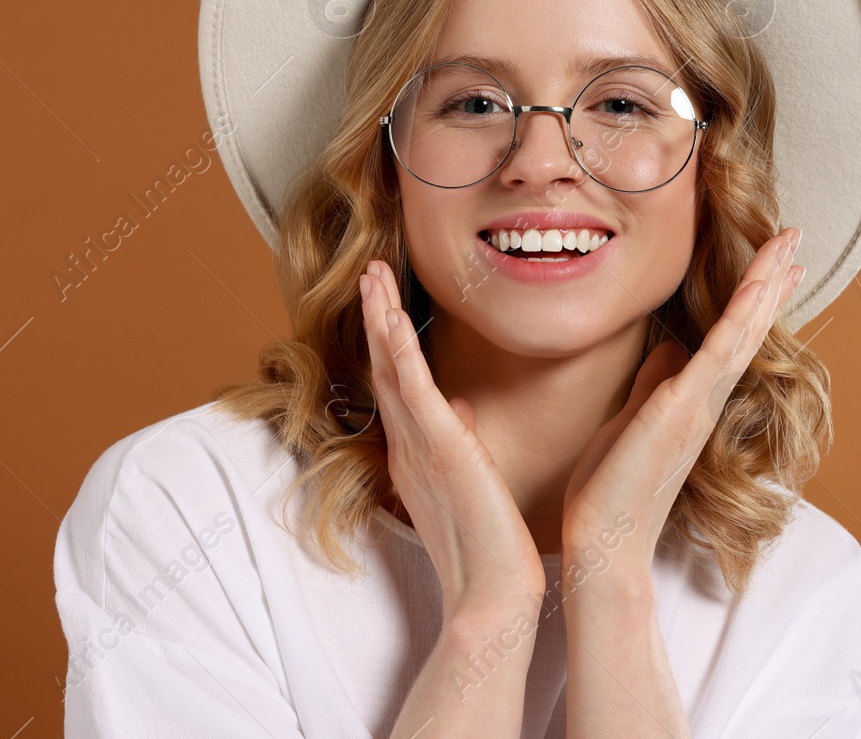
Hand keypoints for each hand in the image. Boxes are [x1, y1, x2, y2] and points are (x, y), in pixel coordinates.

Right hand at [358, 260, 546, 621]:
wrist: (492, 593)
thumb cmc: (490, 546)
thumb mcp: (472, 482)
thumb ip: (460, 443)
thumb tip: (463, 408)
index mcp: (416, 452)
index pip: (397, 382)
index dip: (386, 338)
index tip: (384, 297)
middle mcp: (407, 445)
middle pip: (384, 366)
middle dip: (375, 315)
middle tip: (368, 268)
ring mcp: (418, 446)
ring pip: (391, 368)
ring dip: (380, 317)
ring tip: (372, 272)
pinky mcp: (439, 448)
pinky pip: (412, 390)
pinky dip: (398, 351)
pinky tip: (390, 317)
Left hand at [560, 227, 804, 573]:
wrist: (607, 543)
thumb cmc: (612, 489)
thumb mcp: (632, 419)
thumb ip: (655, 384)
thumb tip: (669, 349)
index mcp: (694, 398)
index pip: (733, 337)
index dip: (757, 299)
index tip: (780, 265)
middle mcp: (707, 399)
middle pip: (749, 327)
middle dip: (772, 279)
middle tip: (796, 238)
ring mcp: (699, 404)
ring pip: (742, 333)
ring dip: (765, 285)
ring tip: (789, 246)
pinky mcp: (681, 410)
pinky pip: (717, 355)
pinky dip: (740, 319)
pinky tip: (756, 288)